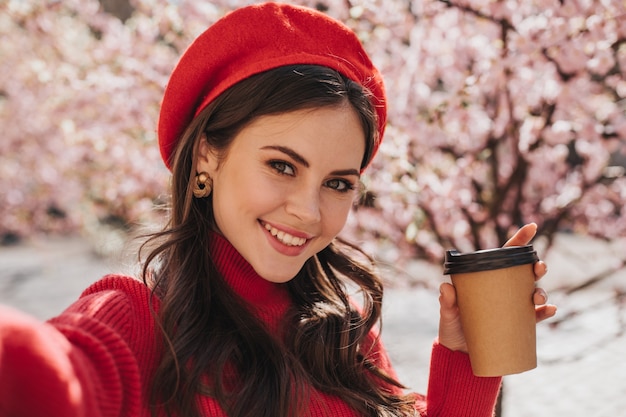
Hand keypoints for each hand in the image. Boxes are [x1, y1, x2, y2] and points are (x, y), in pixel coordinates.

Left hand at [438, 223, 557, 351]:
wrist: (457, 354)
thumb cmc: (451, 327)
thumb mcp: (448, 313)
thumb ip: (447, 301)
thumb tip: (446, 288)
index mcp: (486, 279)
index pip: (504, 256)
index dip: (520, 240)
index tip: (532, 227)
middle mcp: (502, 290)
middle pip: (525, 273)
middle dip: (537, 266)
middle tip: (538, 267)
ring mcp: (511, 307)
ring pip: (533, 293)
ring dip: (541, 290)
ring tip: (537, 296)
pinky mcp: (517, 325)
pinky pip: (536, 317)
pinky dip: (545, 312)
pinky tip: (549, 310)